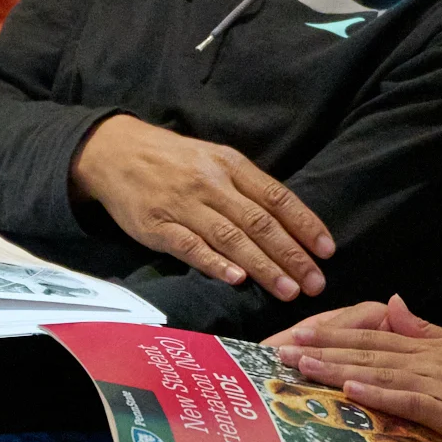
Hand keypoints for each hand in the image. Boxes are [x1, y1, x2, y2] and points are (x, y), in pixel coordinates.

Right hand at [71, 115, 332, 299]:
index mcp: (231, 165)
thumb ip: (246, 188)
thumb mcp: (214, 159)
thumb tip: (287, 222)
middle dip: (291, 255)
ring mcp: (183, 205)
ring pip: (231, 238)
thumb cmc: (174, 160)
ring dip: (262, 266)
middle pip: (260, 222)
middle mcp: (211, 183)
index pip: (277, 197)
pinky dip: (214, 264)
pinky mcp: (157, 226)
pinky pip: (190, 247)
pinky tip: (235, 279)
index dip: (304, 224)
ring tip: (287, 290)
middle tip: (315, 283)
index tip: (326, 251)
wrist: (114, 151)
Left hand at [281, 297, 441, 441]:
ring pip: (378, 373)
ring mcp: (436, 383)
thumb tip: (394, 303)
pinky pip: (407, 400)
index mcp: (428, 346)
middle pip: (366, 352)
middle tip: (283, 349)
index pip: (372, 338)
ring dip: (338, 369)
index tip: (301, 334)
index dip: (334, 335)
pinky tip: (351, 390)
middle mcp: (426, 360)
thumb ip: (424, 328)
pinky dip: (377, 394)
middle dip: (323, 350)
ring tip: (303, 367)